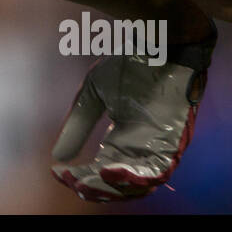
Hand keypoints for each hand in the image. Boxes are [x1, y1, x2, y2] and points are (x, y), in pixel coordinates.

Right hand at [50, 24, 214, 200]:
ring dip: (115, 189)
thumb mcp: (93, 96)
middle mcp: (141, 149)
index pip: (101, 172)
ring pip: (140, 185)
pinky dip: (135, 177)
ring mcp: (158, 146)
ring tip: (92, 181)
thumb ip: (78, 125)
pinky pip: (159, 170)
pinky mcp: (173, 140)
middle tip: (75, 183)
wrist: (159, 41)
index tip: (59, 173)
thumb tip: (57, 158)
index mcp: (123, 141)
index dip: (81, 178)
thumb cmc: (129, 65)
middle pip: (120, 186)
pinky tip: (110, 171)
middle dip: (96, 189)